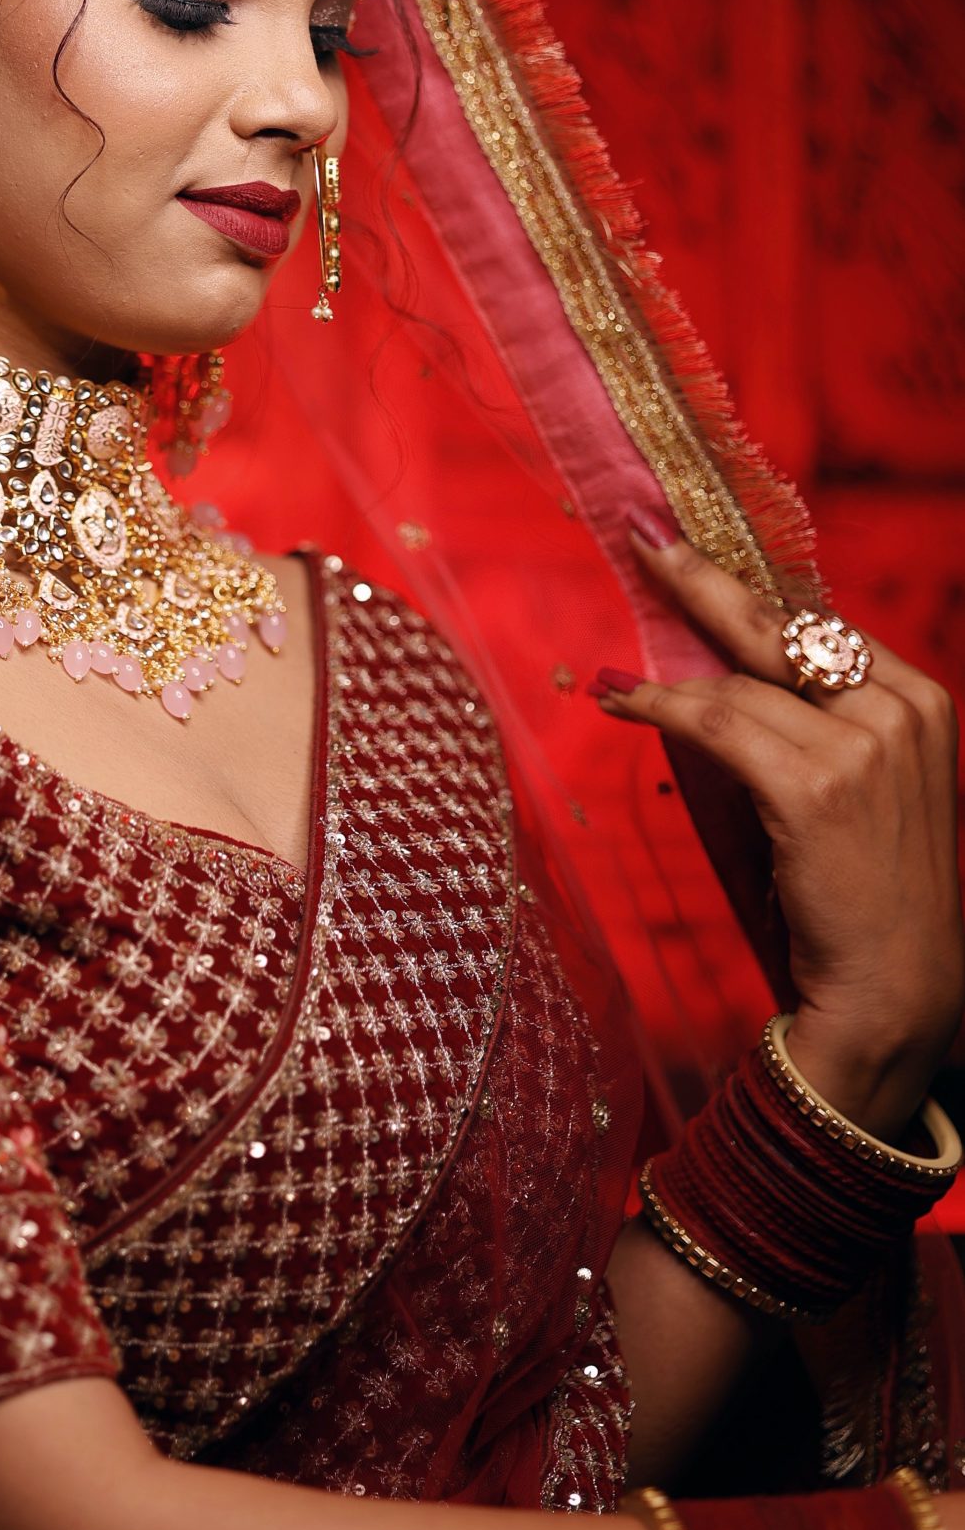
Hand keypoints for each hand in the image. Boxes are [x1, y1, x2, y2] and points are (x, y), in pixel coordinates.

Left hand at [592, 518, 963, 1142]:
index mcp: (917, 699)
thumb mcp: (848, 787)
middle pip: (779, 626)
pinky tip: (623, 704)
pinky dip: (661, 709)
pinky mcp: (817, 786)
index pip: (818, 625)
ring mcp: (864, 745)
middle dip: (702, 579)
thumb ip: (801, 722)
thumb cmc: (858, 892)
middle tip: (644, 539)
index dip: (746, 590)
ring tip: (612, 679)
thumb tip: (708, 662)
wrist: (893, 990)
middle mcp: (900, 709)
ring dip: (664, 680)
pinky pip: (716, 724)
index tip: (691, 552)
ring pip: (736, 683)